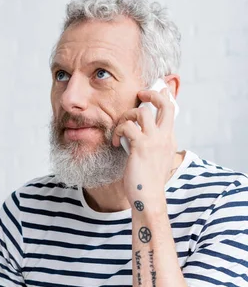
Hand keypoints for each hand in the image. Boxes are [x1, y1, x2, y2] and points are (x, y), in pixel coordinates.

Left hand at [113, 87, 176, 207]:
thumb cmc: (147, 182)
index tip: (158, 89)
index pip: (171, 110)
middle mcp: (165, 137)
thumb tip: (138, 135)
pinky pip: (127, 127)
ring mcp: (154, 140)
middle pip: (164, 104)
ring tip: (120, 129)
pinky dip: (118, 131)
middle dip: (151, 94)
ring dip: (126, 116)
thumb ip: (152, 145)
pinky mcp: (140, 146)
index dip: (165, 96)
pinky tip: (115, 142)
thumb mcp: (155, 160)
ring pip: (141, 112)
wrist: (148, 198)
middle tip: (141, 94)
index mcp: (169, 139)